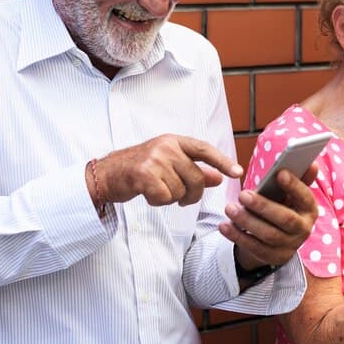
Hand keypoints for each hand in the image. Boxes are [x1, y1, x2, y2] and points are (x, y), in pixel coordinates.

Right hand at [91, 134, 241, 206]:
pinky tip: (148, 194)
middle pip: (196, 178)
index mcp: (174, 141)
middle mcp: (166, 147)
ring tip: (157, 190)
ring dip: (171, 198)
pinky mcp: (144, 175)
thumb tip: (219, 177)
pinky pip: (165, 197)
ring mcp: (155, 159)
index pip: (204, 150)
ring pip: (181, 190)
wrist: (106, 175)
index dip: (222, 161)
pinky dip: (158, 202)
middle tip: (181, 198)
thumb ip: (195, 170)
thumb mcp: (169, 165)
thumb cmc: (140, 170)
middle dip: (192, 194)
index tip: (237, 173)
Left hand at [220, 164, 318, 268]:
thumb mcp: (289, 194)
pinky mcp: (274, 257)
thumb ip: (297, 179)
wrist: (277, 239)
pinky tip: (225, 226)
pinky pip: (255, 248)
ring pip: (268, 235)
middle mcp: (303, 229)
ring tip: (229, 208)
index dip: (294, 186)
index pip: (305, 197)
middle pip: (285, 219)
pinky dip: (238, 237)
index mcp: (309, 209)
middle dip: (263, 206)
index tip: (280, 173)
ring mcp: (289, 246)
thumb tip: (311, 163)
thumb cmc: (281, 207)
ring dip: (247, 222)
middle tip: (243, 194)